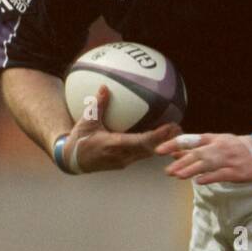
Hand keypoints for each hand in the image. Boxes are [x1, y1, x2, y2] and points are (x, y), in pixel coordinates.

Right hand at [65, 85, 182, 171]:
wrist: (71, 160)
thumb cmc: (79, 139)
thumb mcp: (86, 121)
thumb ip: (97, 105)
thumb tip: (104, 87)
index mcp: (113, 145)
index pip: (141, 141)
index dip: (158, 136)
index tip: (171, 127)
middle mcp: (122, 156)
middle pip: (150, 149)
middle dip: (166, 140)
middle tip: (180, 128)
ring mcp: (124, 162)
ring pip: (148, 154)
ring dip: (162, 144)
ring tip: (176, 133)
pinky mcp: (124, 163)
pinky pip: (142, 155)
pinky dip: (153, 146)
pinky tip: (161, 138)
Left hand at [155, 132, 251, 183]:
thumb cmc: (235, 147)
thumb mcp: (215, 143)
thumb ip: (194, 149)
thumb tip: (173, 153)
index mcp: (213, 139)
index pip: (190, 140)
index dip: (174, 145)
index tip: (159, 151)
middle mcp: (220, 147)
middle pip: (198, 154)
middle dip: (181, 162)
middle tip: (167, 171)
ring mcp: (229, 159)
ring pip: (208, 164)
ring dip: (192, 169)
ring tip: (178, 175)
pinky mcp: (238, 171)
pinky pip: (222, 174)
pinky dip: (210, 177)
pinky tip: (199, 181)